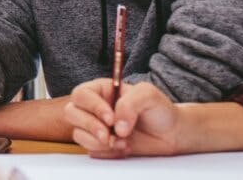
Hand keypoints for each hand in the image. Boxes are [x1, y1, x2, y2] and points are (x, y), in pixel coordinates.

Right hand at [65, 79, 180, 157]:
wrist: (170, 133)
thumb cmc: (159, 110)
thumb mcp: (148, 95)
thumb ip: (129, 103)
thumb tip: (116, 126)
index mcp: (101, 90)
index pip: (82, 94)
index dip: (92, 107)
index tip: (111, 119)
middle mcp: (94, 107)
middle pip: (72, 113)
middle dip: (90, 126)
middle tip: (109, 135)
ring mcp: (95, 126)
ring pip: (78, 134)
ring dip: (100, 142)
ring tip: (124, 142)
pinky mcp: (99, 144)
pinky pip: (91, 150)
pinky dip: (107, 152)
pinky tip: (125, 148)